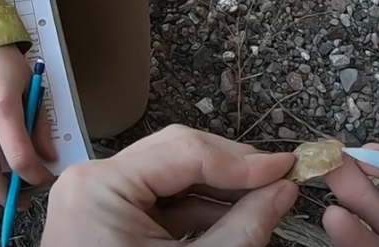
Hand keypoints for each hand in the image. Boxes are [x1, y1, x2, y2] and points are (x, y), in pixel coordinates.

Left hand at [40, 125, 299, 246]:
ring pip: (171, 175)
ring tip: (263, 199)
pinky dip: (197, 208)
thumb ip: (242, 228)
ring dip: (218, 188)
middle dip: (231, 169)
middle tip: (278, 178)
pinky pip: (158, 200)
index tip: (286, 167)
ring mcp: (96, 197)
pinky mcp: (106, 217)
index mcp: (101, 186)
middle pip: (176, 153)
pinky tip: (234, 216)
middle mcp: (91, 180)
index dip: (242, 161)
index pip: (184, 151)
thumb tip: (283, 192)